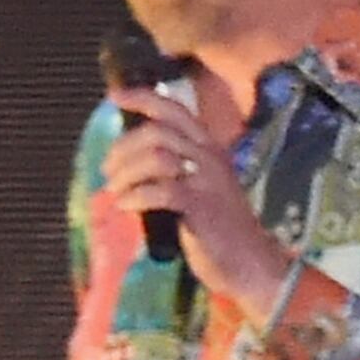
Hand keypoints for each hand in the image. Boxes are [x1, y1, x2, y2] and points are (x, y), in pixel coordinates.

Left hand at [104, 84, 295, 309]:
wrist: (249, 262)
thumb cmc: (218, 225)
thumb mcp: (200, 184)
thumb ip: (175, 165)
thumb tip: (127, 155)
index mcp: (209, 148)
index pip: (175, 110)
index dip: (142, 98)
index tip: (115, 97)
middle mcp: (210, 157)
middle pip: (157, 132)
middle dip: (123, 148)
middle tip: (109, 171)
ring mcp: (207, 181)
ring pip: (155, 158)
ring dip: (125, 173)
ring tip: (117, 191)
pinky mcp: (201, 207)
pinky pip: (159, 191)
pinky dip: (134, 196)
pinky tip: (126, 206)